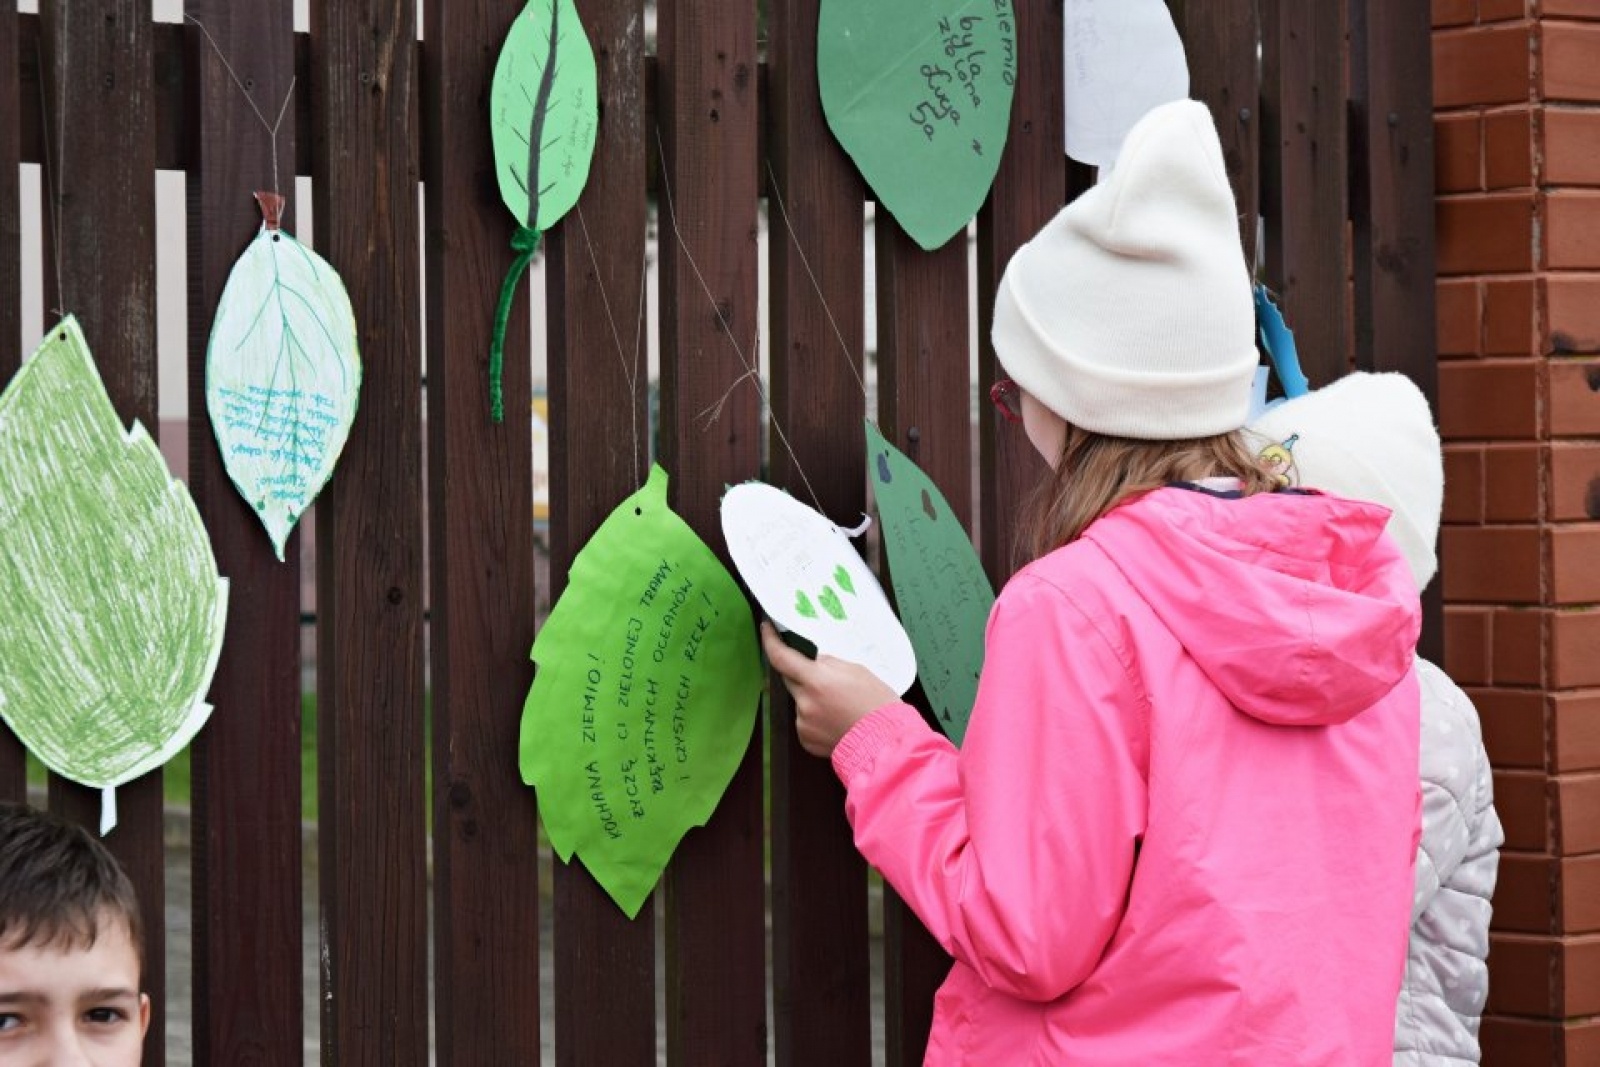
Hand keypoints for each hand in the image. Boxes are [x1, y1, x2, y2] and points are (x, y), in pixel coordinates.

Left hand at [761, 621, 897, 757]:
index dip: (770, 641)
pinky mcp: (806, 740)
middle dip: (799, 673)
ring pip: (799, 702)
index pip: (781, 657)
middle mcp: (805, 702)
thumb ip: (829, 663)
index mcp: (816, 680)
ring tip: (838, 705)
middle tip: (819, 674)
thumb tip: (815, 661)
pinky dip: (815, 718)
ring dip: (810, 698)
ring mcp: (803, 724)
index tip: (767, 629)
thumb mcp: (857, 670)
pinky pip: (804, 722)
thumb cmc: (876, 703)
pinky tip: (835, 720)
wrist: (885, 741)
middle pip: (789, 679)